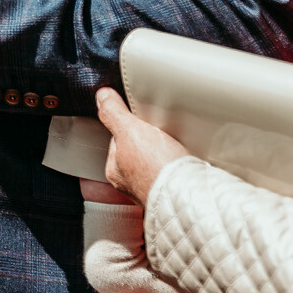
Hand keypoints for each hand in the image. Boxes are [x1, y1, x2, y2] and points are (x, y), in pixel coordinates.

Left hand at [95, 87, 190, 205]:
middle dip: (149, 139)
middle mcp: (133, 183)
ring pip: (157, 161)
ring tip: (175, 144)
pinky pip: (175, 171)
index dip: (128, 124)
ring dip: (166, 152)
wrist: (190, 195)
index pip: (117, 139)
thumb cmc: (157, 170)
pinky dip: (180, 163)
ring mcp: (155, 188)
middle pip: (138, 150)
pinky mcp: (176, 190)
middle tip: (160, 131)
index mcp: (115, 170)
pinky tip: (186, 157)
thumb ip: (113, 113)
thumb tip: (102, 97)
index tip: (139, 118)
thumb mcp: (129, 131)